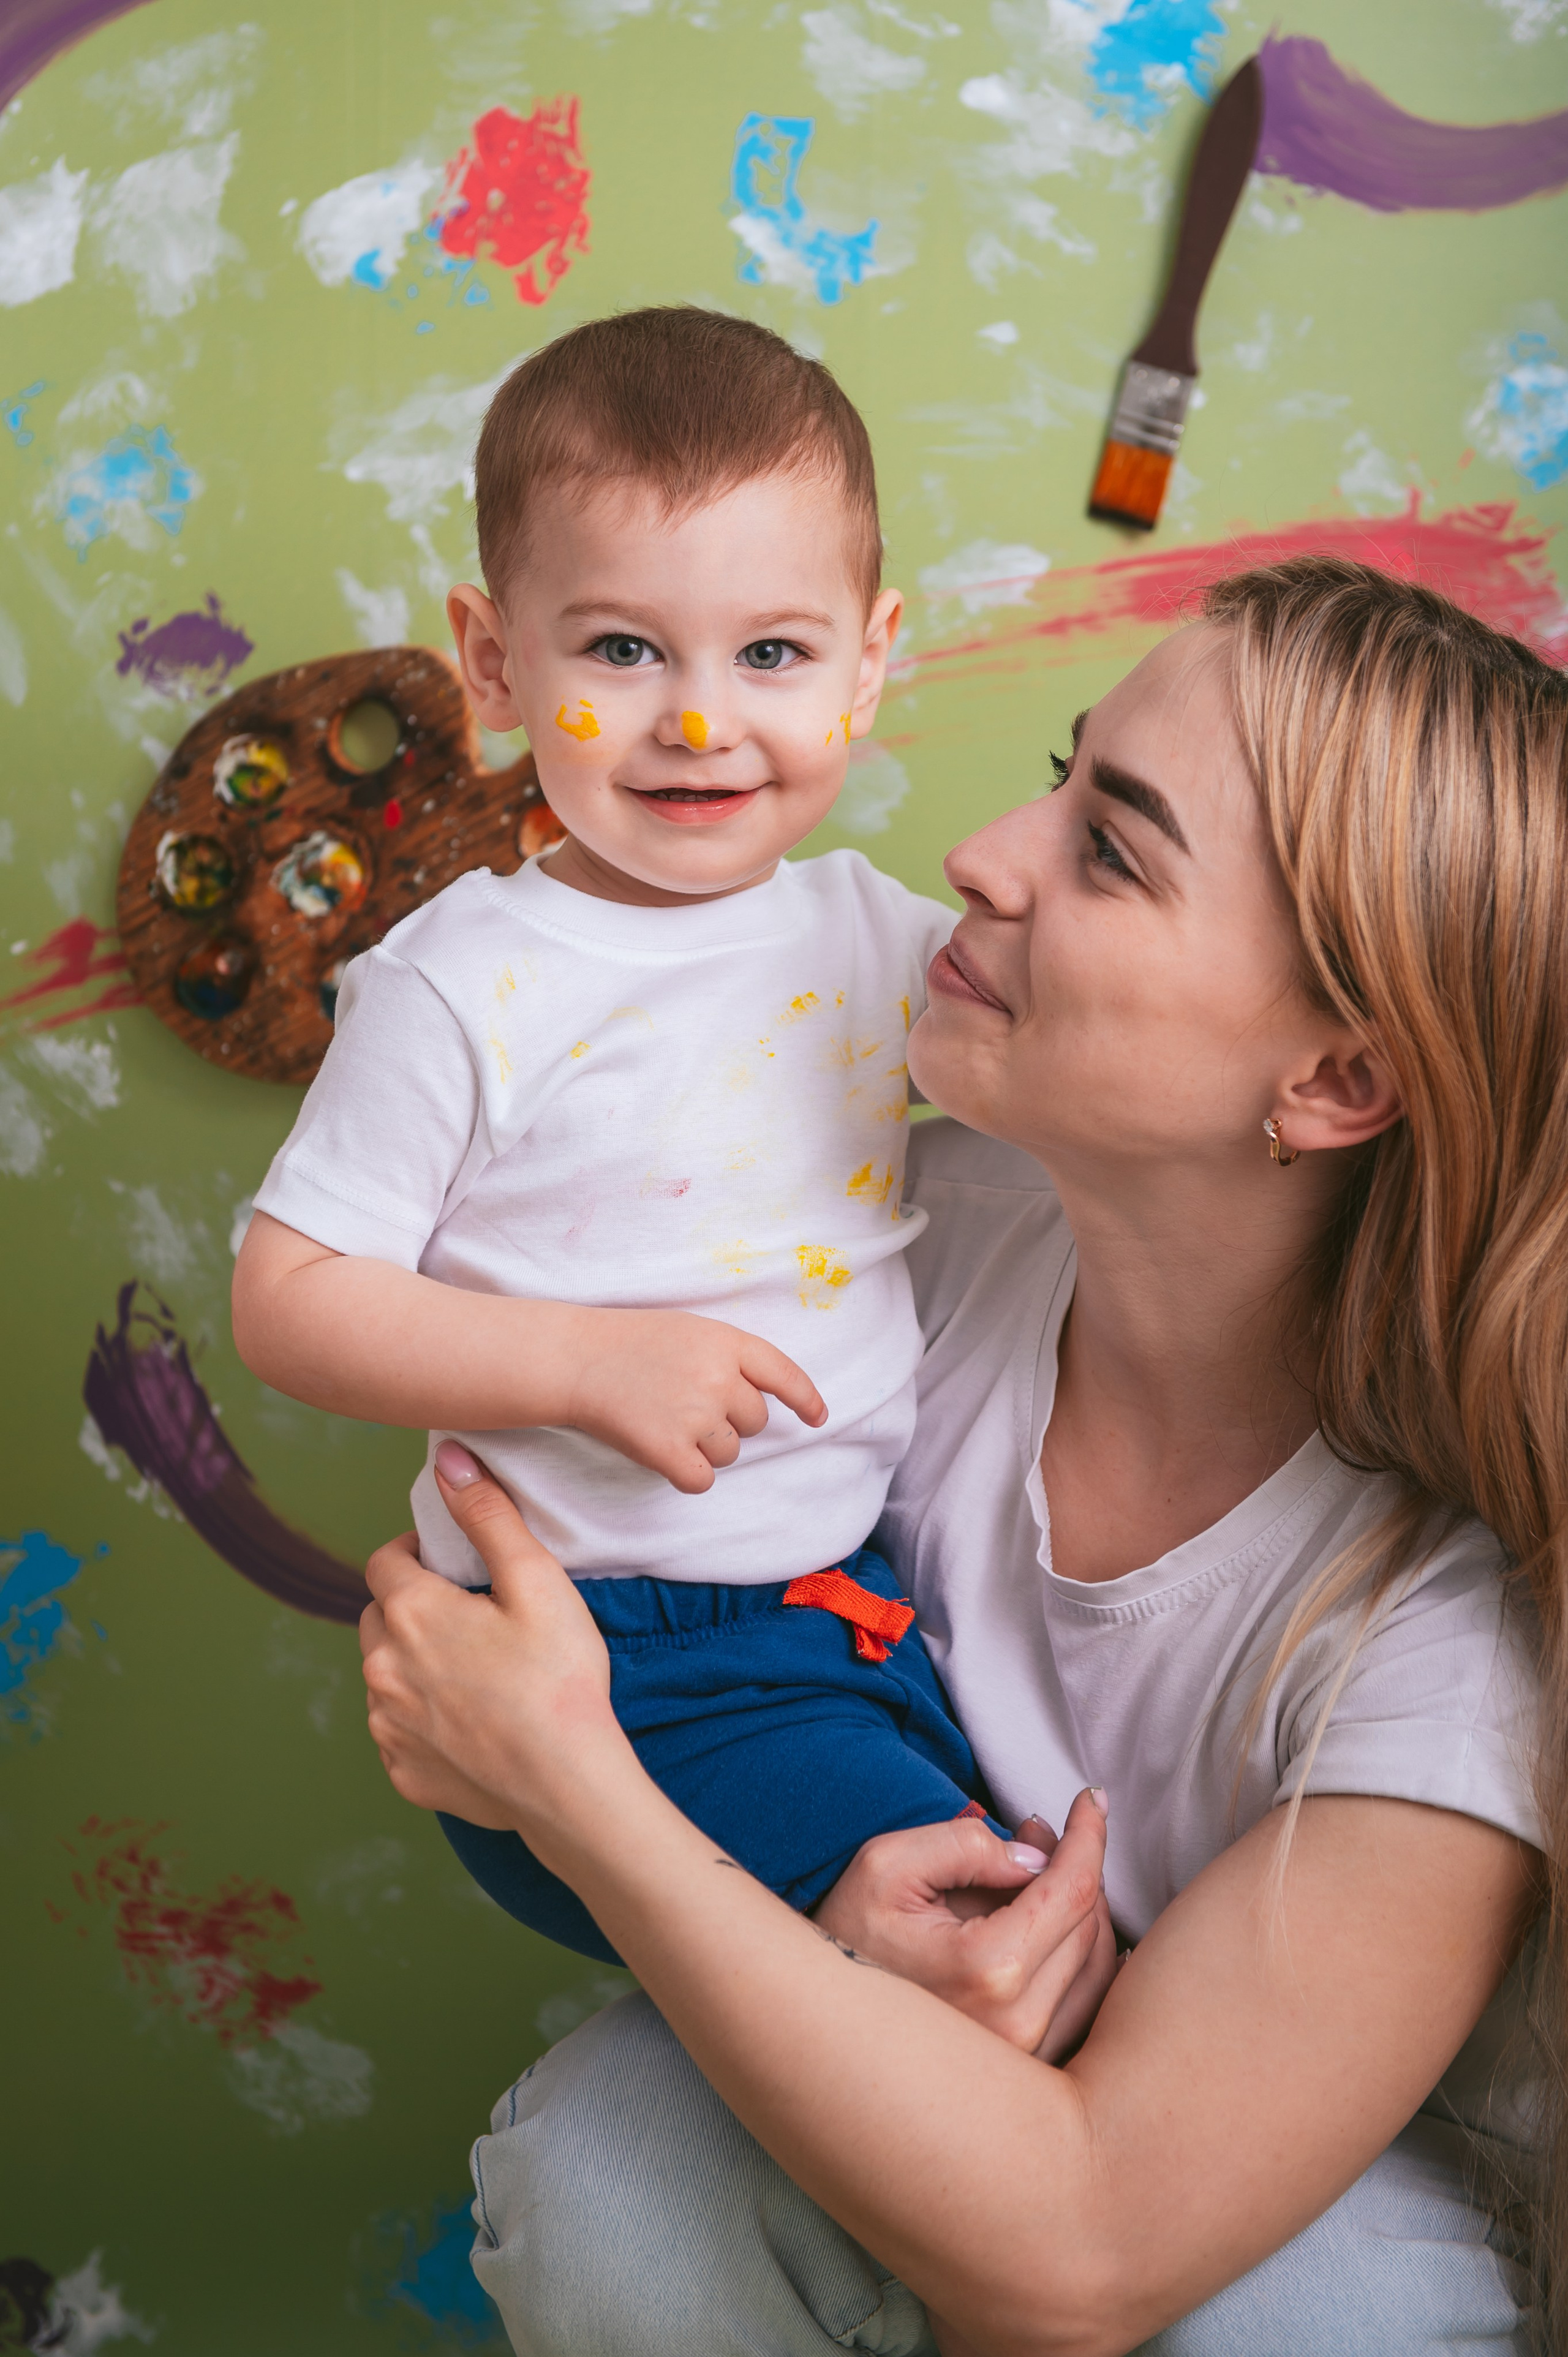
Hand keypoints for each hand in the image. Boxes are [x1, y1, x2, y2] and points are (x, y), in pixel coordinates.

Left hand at [360, 1443, 626, 1849]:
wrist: (569, 1784)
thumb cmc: (559, 1678)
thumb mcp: (536, 1581)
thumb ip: (488, 1516)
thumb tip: (449, 1458)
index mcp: (411, 1613)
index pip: (385, 1561)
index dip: (414, 1553)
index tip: (448, 1562)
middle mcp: (382, 1669)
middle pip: (378, 1618)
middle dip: (410, 1608)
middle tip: (468, 1617)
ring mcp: (388, 1726)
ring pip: (384, 1676)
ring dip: (413, 1664)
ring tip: (474, 1671)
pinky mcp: (403, 1772)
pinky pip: (398, 1731)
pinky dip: (422, 1720)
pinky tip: (470, 1722)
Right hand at [561, 1307, 826, 1492]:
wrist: (574, 1359)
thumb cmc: (630, 1343)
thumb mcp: (690, 1331)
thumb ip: (730, 1357)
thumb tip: (766, 1398)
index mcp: (727, 1342)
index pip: (784, 1374)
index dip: (806, 1399)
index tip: (817, 1418)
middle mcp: (718, 1378)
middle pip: (755, 1421)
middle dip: (729, 1420)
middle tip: (683, 1402)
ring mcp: (695, 1415)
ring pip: (730, 1452)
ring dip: (704, 1447)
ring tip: (664, 1418)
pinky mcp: (668, 1450)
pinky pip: (702, 1480)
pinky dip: (687, 1473)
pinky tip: (661, 1451)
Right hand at [813, 1792, 1119, 2059]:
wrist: (819, 2019)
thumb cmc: (847, 1932)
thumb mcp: (889, 1864)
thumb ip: (967, 1845)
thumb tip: (1037, 1856)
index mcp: (990, 1968)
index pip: (1072, 1890)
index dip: (1089, 1836)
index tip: (1090, 1800)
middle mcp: (1020, 2023)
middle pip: (1088, 1926)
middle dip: (1077, 1866)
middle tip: (1041, 1831)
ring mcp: (1028, 2055)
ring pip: (1098, 1968)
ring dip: (1084, 1909)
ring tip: (1039, 1870)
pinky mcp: (1028, 2070)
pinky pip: (1086, 2005)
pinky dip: (1083, 1955)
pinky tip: (1056, 1923)